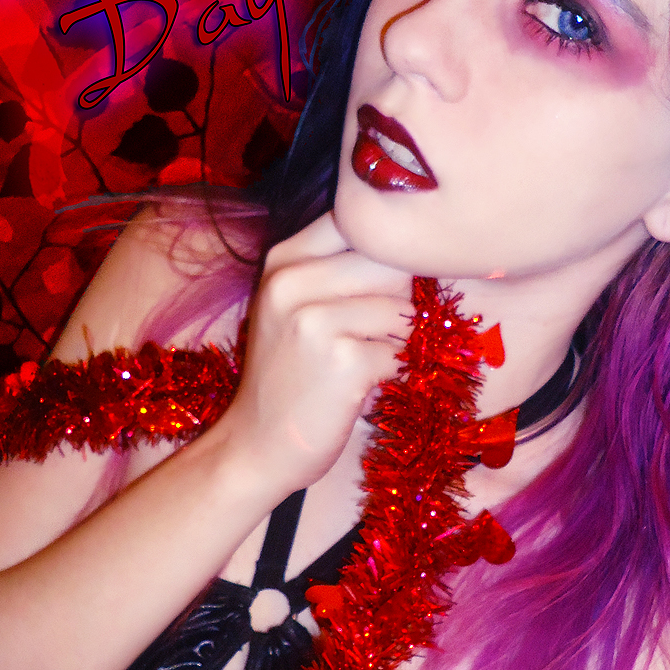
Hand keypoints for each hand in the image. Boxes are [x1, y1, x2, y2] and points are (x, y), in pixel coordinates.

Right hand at [219, 213, 413, 490]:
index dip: (386, 255)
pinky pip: (400, 353)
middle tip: (370, 336)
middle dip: (396, 301)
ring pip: (402, 309)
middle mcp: (294, 281)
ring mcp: (316, 320)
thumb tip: (413, 243)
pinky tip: (359, 387)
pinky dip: (391, 374)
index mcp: (283, 259)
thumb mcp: (293, 306)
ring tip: (361, 362)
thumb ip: (338, 267)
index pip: (361, 222)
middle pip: (391, 264)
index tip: (381, 288)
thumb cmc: (288, 375)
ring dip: (396, 341)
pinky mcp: (343, 361)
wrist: (256, 447)